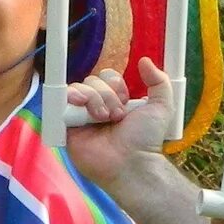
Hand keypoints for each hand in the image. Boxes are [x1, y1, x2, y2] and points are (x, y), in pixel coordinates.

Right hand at [64, 58, 175, 184]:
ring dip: (93, 99)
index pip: (107, 77)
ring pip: (78, 89)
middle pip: (92, 81)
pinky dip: (72, 101)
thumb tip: (145, 61)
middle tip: (116, 116)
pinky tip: (82, 110)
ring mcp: (82, 118)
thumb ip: (159, 82)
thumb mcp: (161, 107)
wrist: (132, 162)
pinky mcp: (68, 128)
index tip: (126, 101)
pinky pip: (61, 104)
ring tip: (102, 119)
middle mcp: (97, 108)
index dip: (115, 84)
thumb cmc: (146, 140)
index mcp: (116, 102)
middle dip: (105, 94)